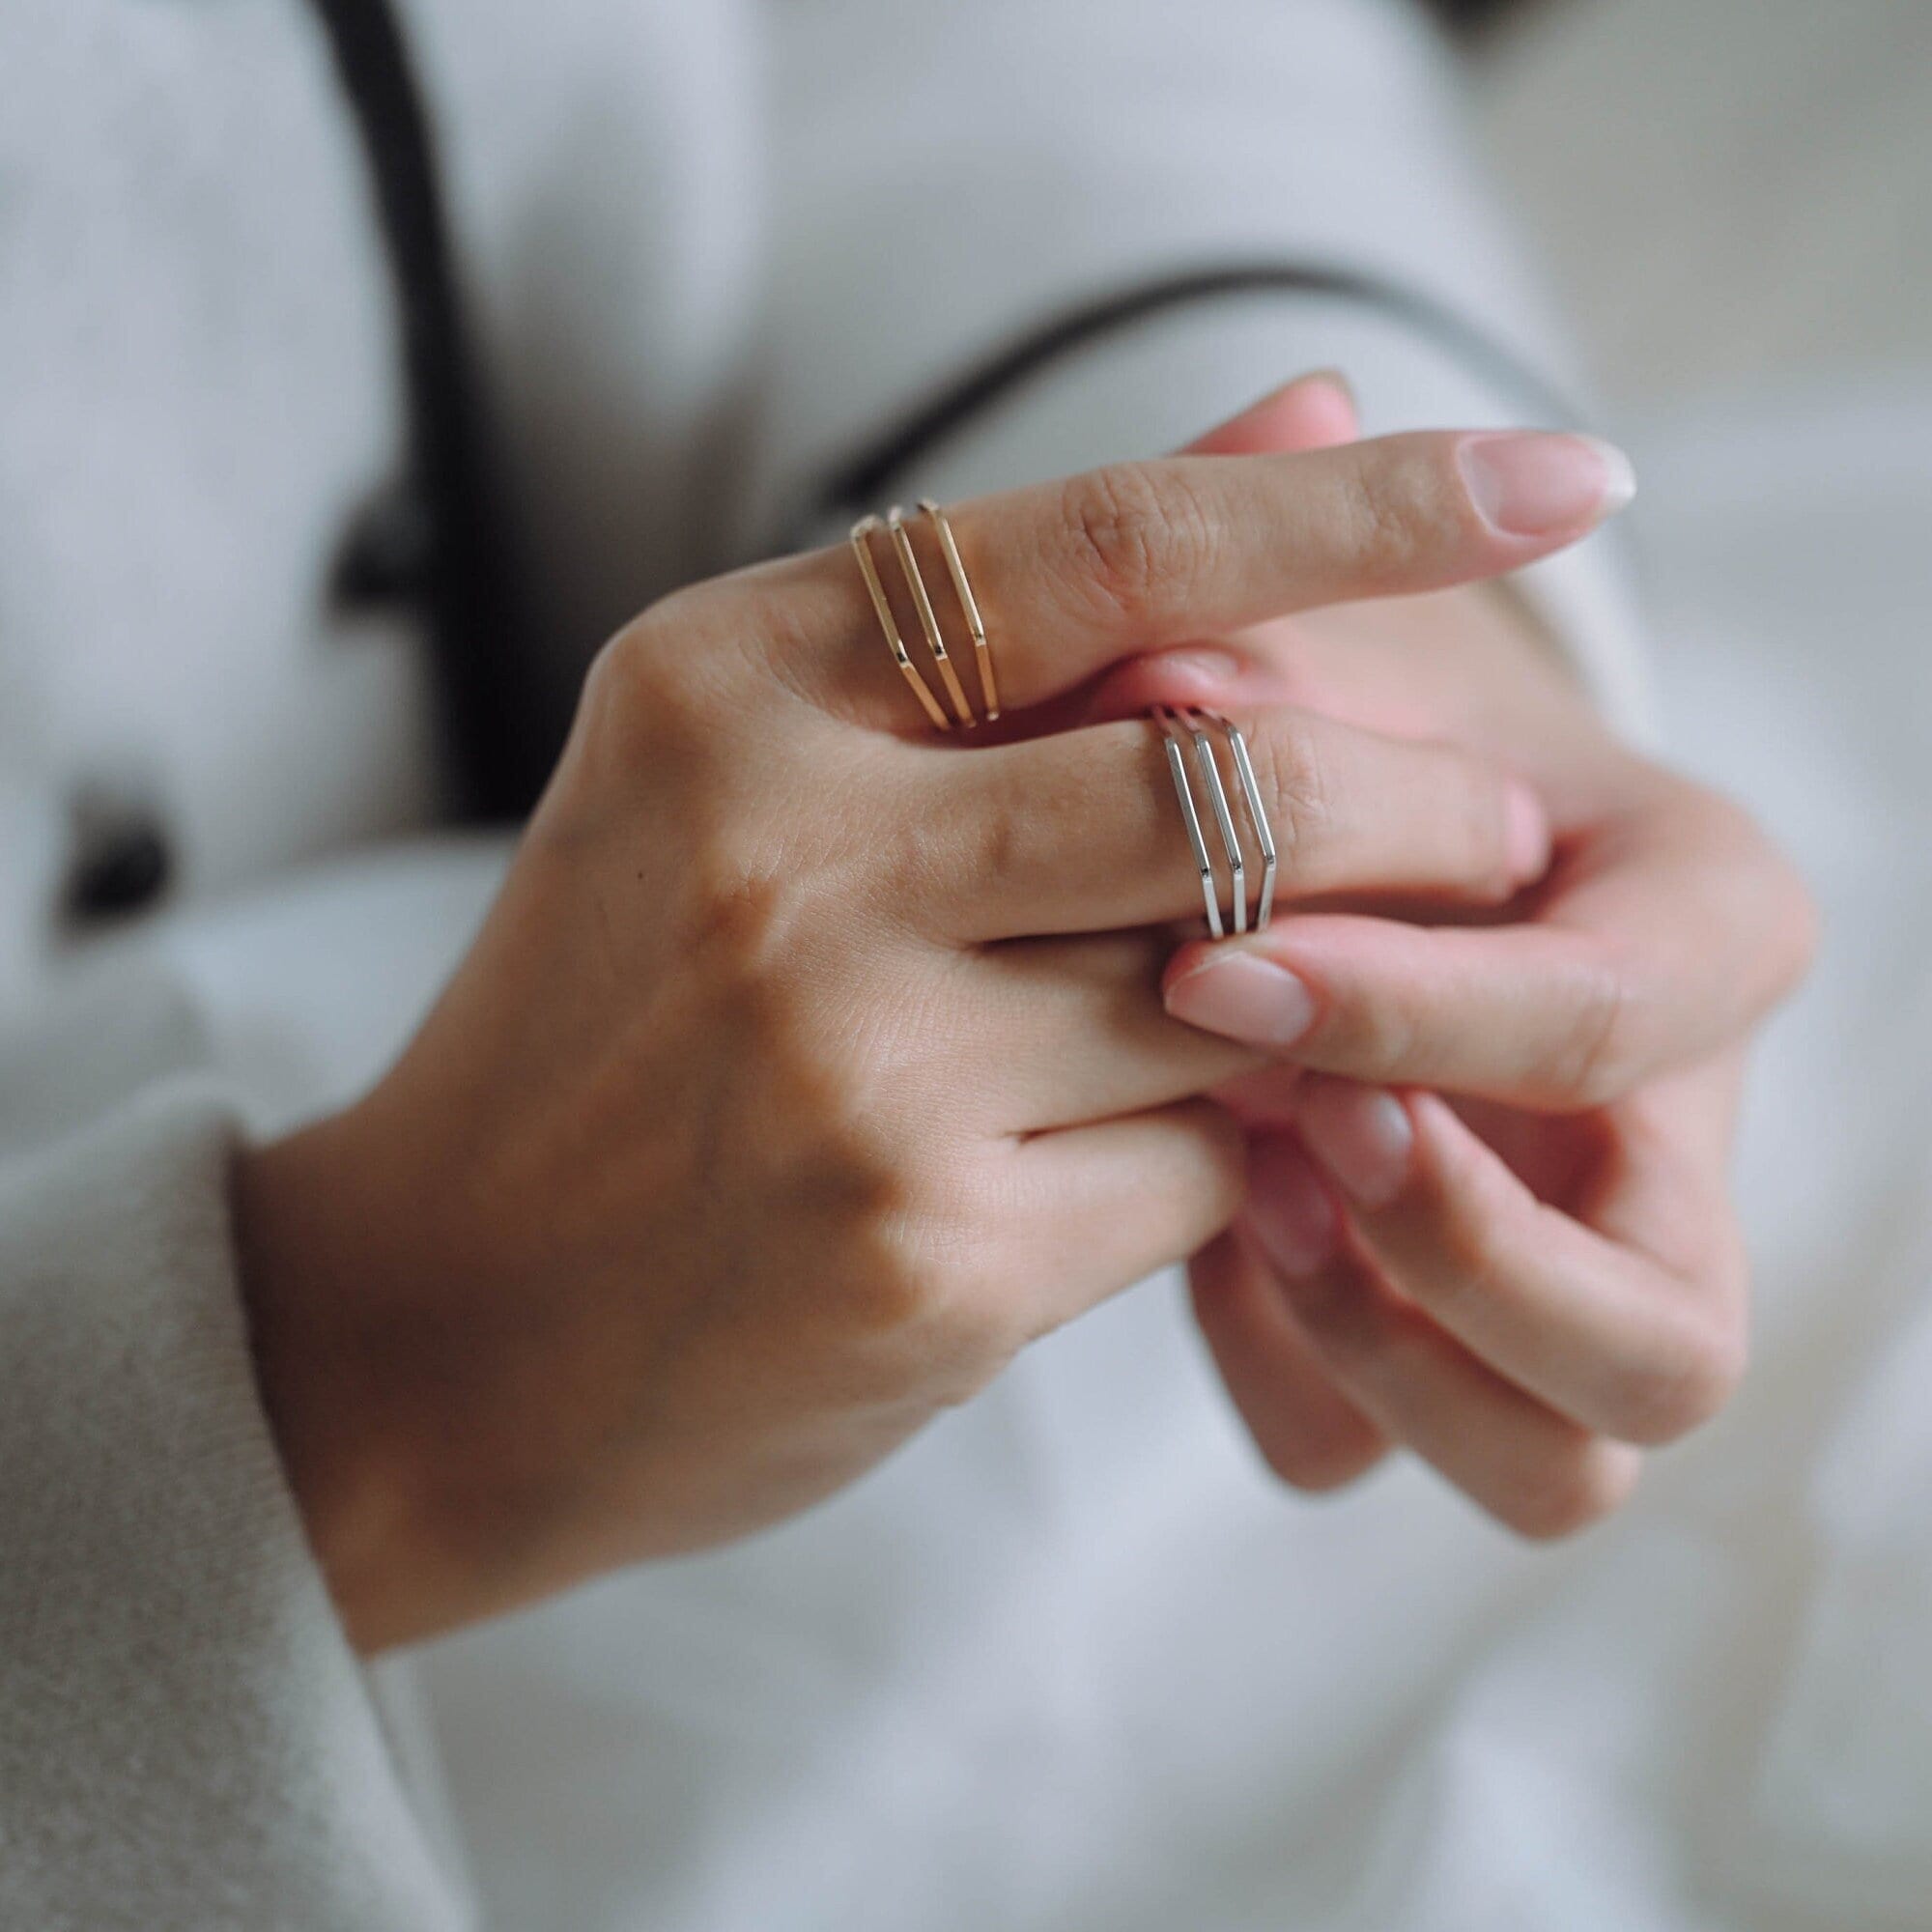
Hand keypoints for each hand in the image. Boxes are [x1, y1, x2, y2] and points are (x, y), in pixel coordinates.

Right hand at [232, 420, 1623, 1646]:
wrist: (438, 1322)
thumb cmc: (617, 1025)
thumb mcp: (757, 771)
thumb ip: (1022, 610)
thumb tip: (1308, 408)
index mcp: (727, 683)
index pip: (1104, 542)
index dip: (1355, 510)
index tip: (1558, 477)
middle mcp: (780, 850)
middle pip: (1222, 781)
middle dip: (1412, 808)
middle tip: (1496, 831)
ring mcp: (849, 1064)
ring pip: (1235, 998)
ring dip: (1317, 1007)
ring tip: (1322, 1010)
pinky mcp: (925, 1255)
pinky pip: (1199, 1173)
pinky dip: (1226, 1158)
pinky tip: (1159, 1163)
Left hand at [1114, 380, 1813, 1536]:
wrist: (1348, 801)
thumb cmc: (1348, 700)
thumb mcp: (1324, 644)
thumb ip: (1259, 645)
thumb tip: (1161, 683)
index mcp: (1701, 928)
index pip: (1617, 1022)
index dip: (1419, 1010)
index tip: (1216, 970)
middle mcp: (1675, 1132)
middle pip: (1667, 1336)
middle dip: (1462, 1258)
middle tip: (1276, 1145)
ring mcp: (1571, 1260)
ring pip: (1561, 1455)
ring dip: (1386, 1351)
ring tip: (1231, 1199)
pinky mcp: (1444, 1338)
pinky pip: (1379, 1446)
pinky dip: (1295, 1377)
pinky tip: (1194, 1243)